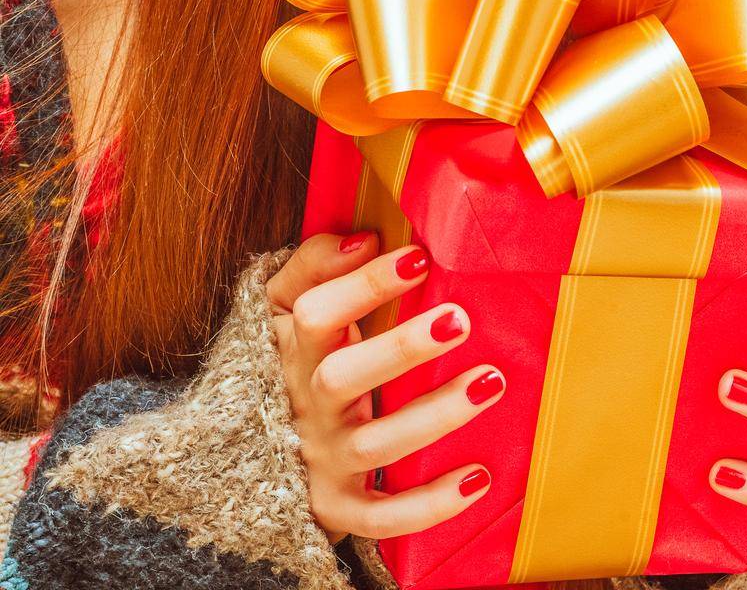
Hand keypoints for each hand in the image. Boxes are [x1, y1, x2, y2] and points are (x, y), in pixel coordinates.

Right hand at [267, 231, 506, 546]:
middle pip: (343, 379)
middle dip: (402, 349)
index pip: (317, 316)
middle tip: (461, 320)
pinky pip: (382, 516)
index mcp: (292, 352)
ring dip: (434, 416)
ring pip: (375, 446)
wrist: (248, 451)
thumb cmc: (291, 359)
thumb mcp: (282, 307)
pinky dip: (429, 504)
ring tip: (490, 382)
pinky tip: (479, 477)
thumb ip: (314, 264)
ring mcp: (322, 461)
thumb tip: (363, 238)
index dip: (364, 286)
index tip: (419, 257)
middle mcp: (305, 407)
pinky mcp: (339, 509)